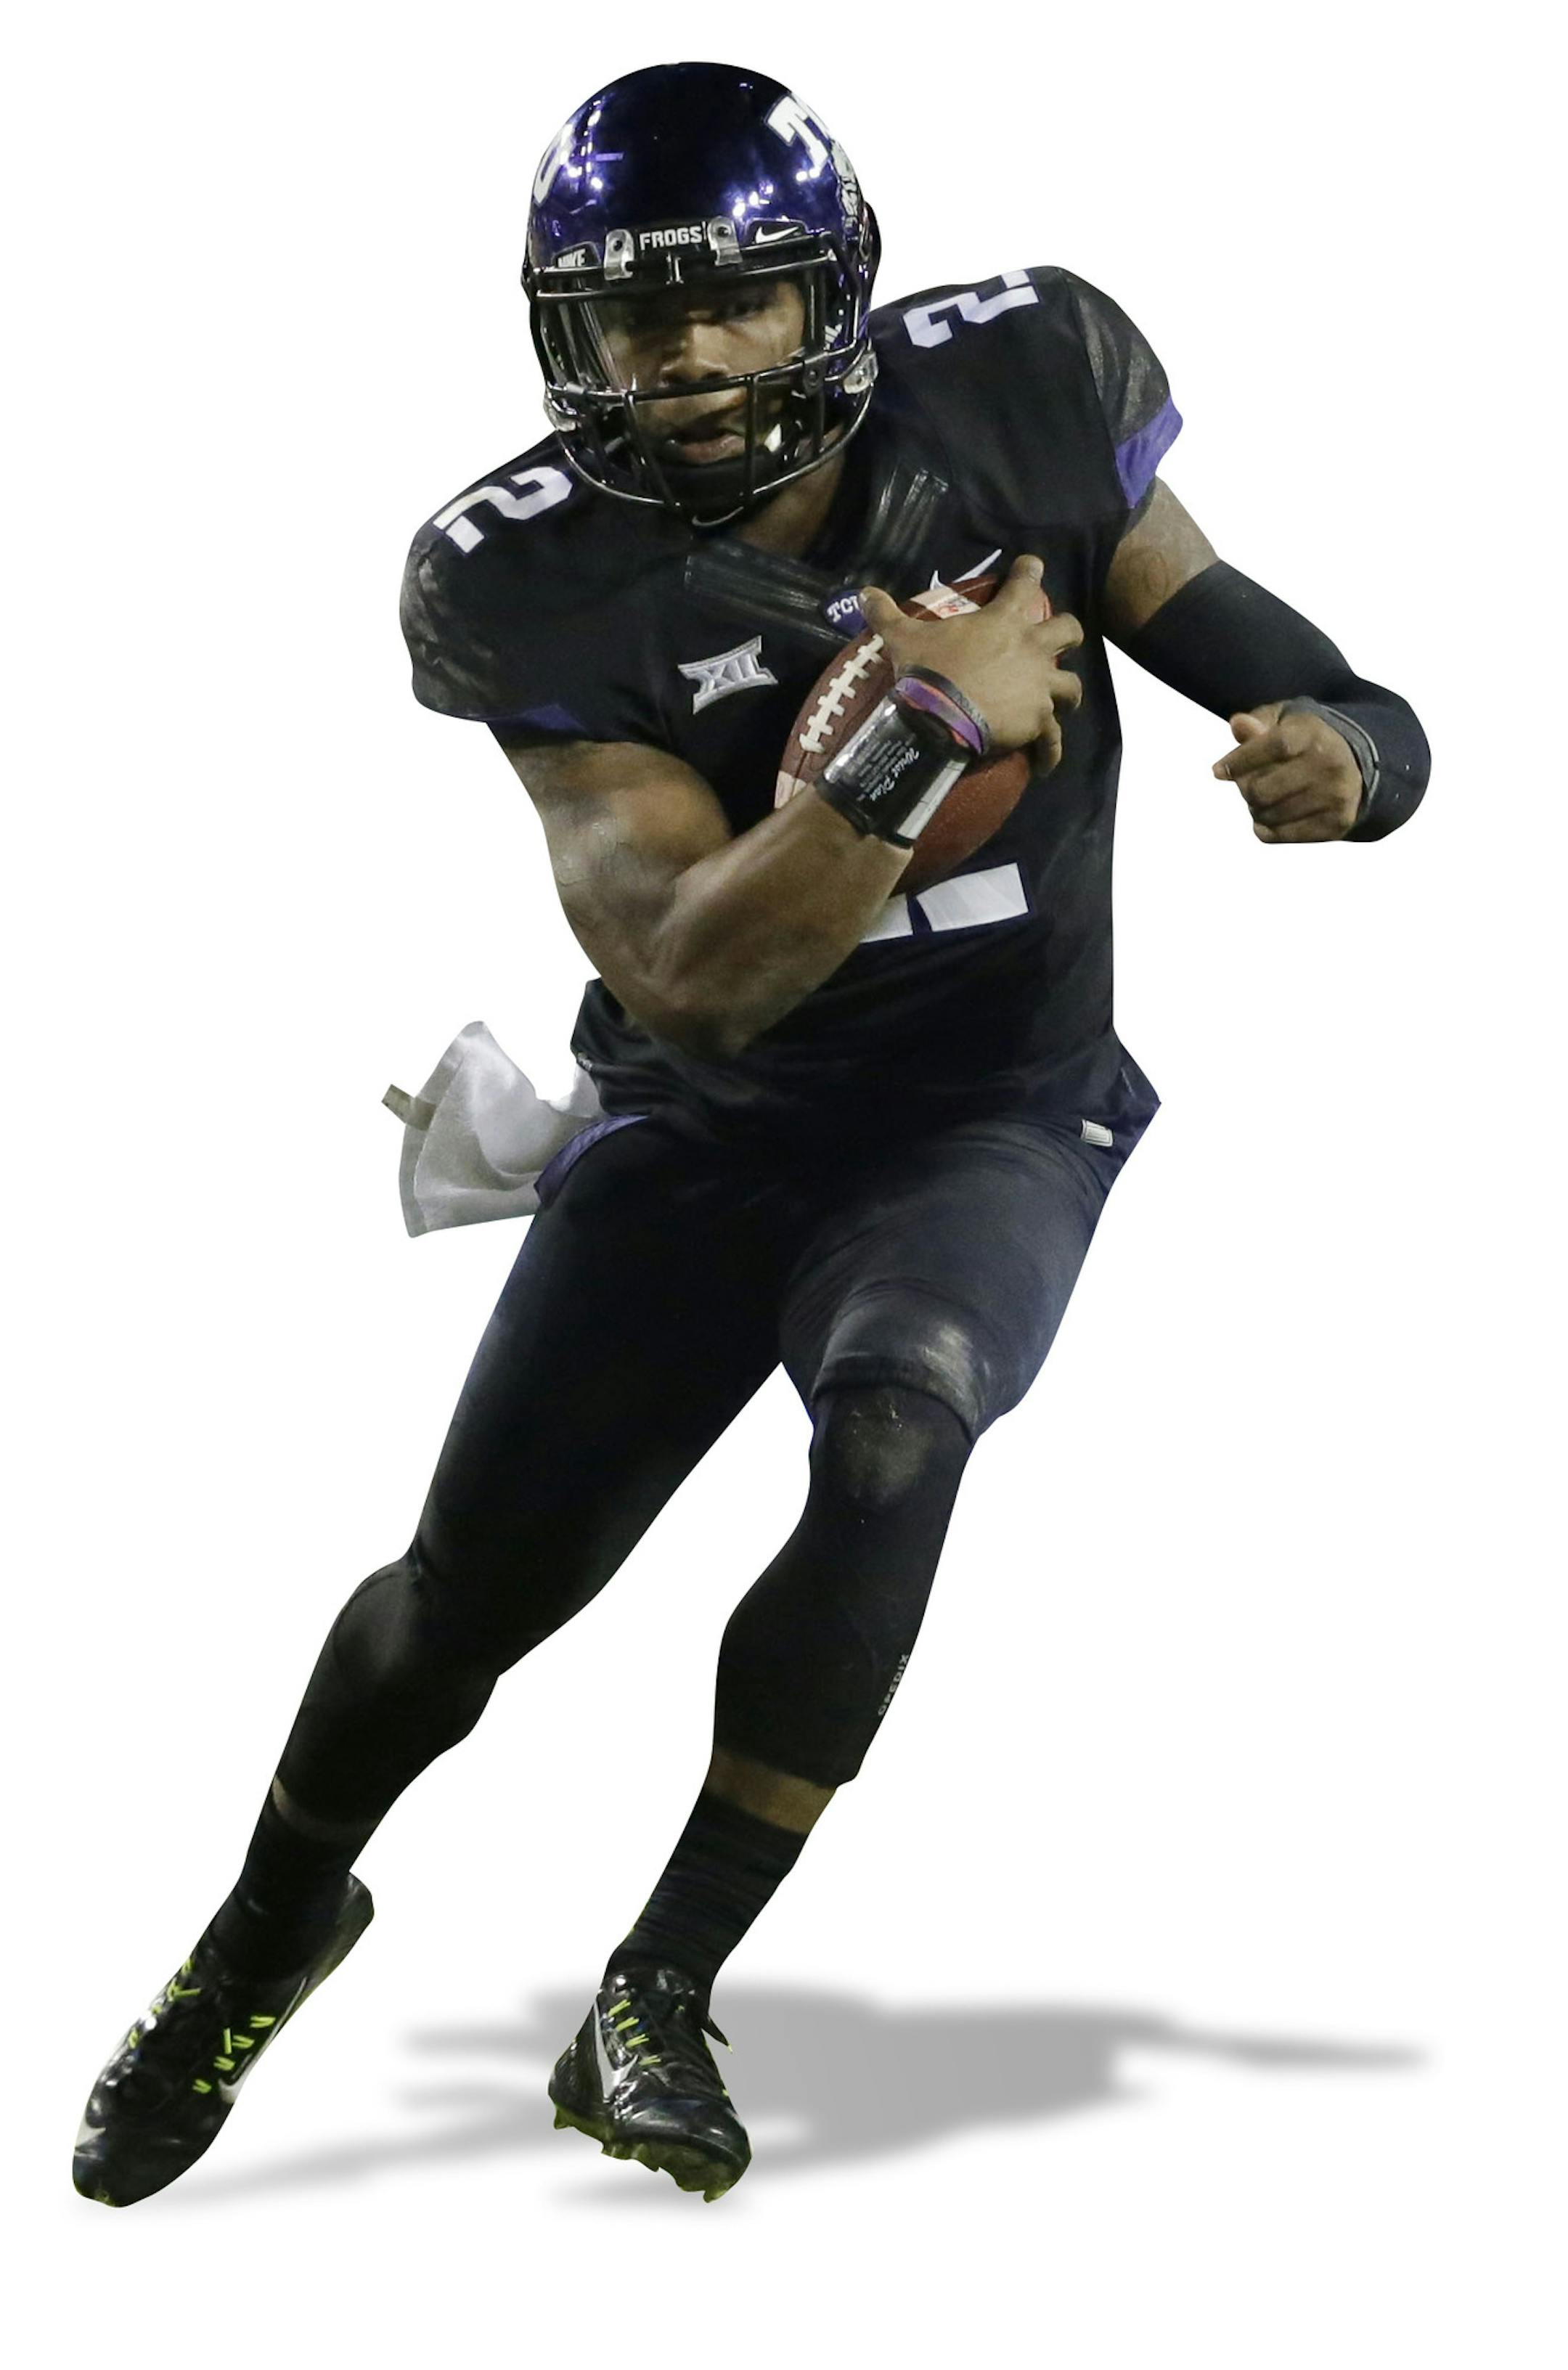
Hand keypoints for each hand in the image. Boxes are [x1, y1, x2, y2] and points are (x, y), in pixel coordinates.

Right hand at [859, 554, 1083, 765]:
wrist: (941, 717)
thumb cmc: (928, 671)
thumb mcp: (903, 638)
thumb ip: (886, 614)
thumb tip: (863, 593)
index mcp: (1003, 623)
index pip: (1025, 584)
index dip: (1030, 572)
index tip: (1033, 566)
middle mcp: (1031, 650)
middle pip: (1070, 632)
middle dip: (1068, 636)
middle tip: (1062, 642)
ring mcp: (1039, 687)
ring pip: (1073, 688)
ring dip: (1068, 696)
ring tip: (1061, 705)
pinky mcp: (1038, 721)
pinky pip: (1053, 740)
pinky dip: (1051, 752)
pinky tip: (1046, 763)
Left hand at [1212, 704, 1363, 841]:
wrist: (1356, 764)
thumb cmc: (1304, 740)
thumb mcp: (1283, 721)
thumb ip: (1258, 722)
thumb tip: (1238, 724)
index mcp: (1315, 734)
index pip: (1273, 746)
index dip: (1241, 760)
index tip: (1218, 771)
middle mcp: (1330, 765)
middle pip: (1263, 790)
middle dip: (1245, 788)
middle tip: (1246, 783)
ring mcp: (1336, 797)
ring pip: (1268, 815)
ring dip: (1255, 809)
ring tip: (1263, 798)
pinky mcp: (1336, 824)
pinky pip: (1279, 835)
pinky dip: (1265, 827)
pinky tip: (1271, 815)